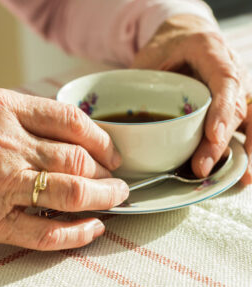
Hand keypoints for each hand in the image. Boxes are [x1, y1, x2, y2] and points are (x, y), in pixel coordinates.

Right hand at [0, 88, 127, 249]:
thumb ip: (26, 122)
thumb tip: (76, 143)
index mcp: (0, 108)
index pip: (71, 121)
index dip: (102, 140)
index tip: (113, 153)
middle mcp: (2, 143)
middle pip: (77, 160)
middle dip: (109, 173)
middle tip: (118, 182)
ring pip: (71, 193)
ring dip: (104, 199)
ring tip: (115, 201)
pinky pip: (47, 232)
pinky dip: (78, 233)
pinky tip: (93, 228)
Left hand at [132, 14, 251, 182]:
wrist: (181, 39)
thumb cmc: (163, 49)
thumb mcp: (147, 58)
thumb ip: (140, 84)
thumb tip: (117, 122)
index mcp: (210, 50)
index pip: (224, 80)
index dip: (221, 110)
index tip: (213, 136)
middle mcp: (230, 69)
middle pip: (236, 107)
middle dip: (219, 142)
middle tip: (201, 167)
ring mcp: (234, 89)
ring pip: (248, 118)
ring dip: (242, 149)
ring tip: (240, 178)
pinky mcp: (230, 106)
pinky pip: (245, 126)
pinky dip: (245, 148)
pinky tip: (244, 174)